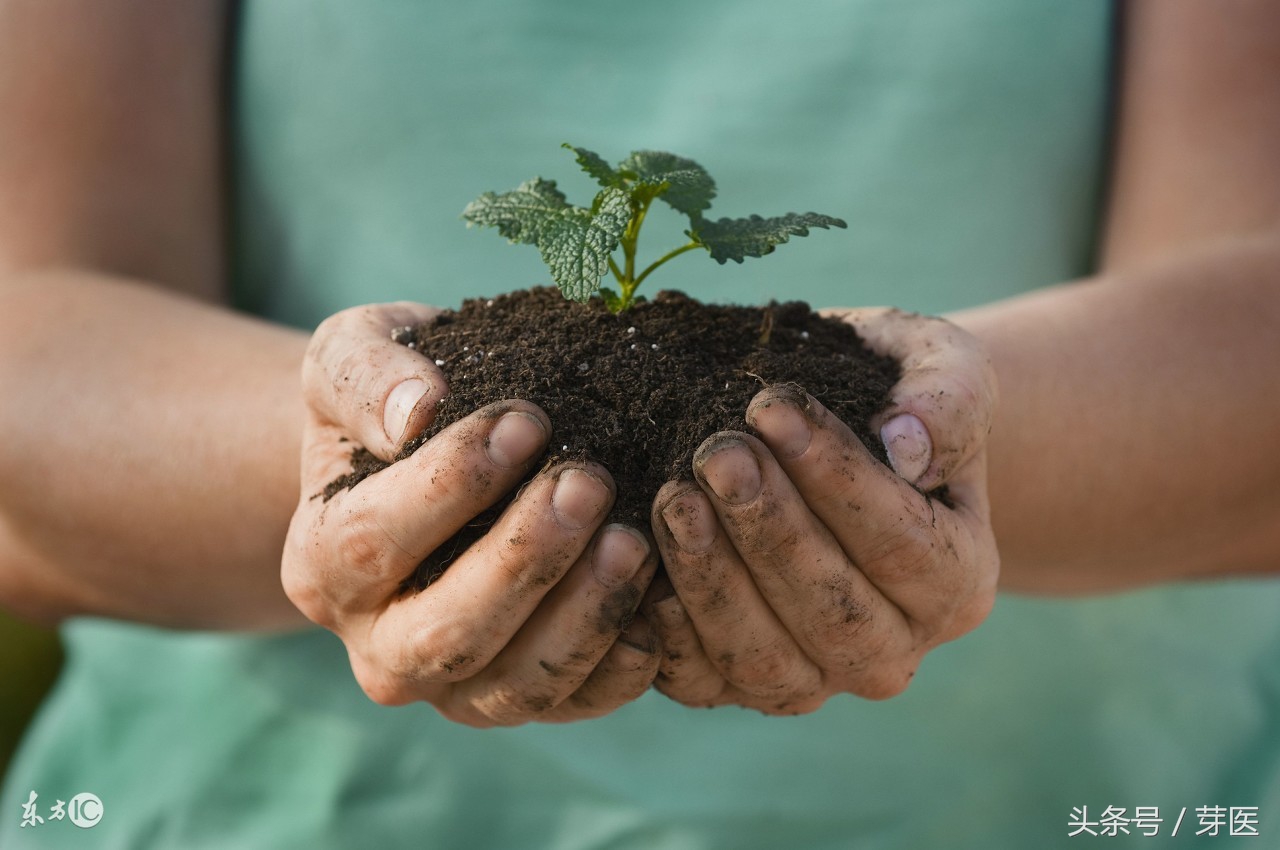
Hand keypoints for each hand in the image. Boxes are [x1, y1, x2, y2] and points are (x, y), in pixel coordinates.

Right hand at [282, 303, 659, 726]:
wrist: (421, 460)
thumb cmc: (389, 405)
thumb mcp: (351, 358)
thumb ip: (367, 375)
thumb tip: (417, 409)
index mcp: (320, 563)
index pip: (375, 539)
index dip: (453, 483)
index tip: (526, 420)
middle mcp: (376, 645)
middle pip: (447, 633)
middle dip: (524, 559)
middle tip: (588, 484)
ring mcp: (450, 686)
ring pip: (514, 686)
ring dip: (581, 617)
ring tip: (632, 540)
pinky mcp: (519, 700)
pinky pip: (573, 706)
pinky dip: (618, 667)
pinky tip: (656, 604)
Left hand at [648, 308, 998, 713]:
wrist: (846, 440)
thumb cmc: (894, 395)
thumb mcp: (942, 370)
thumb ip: (946, 402)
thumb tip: (906, 447)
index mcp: (959, 580)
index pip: (902, 544)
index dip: (834, 480)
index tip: (771, 408)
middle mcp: (895, 649)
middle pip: (833, 613)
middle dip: (767, 531)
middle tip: (716, 456)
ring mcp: (818, 678)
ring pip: (764, 659)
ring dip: (712, 579)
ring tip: (675, 497)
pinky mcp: (741, 687)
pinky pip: (701, 681)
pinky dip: (666, 631)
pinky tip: (641, 560)